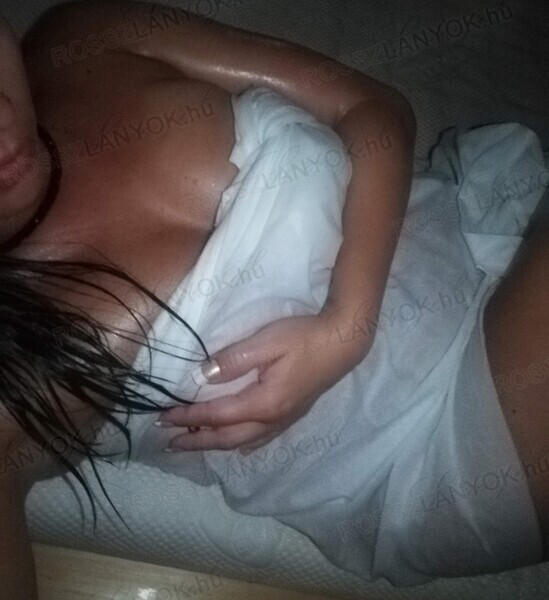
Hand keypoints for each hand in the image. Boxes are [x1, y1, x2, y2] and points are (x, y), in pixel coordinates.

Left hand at [156, 307, 372, 453]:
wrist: (344, 342)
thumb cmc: (304, 337)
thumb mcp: (267, 342)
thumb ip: (234, 360)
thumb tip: (202, 376)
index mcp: (263, 402)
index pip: (216, 415)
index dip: (188, 417)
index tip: (162, 417)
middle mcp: (272, 419)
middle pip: (226, 438)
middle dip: (196, 442)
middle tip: (168, 443)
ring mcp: (284, 420)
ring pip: (242, 442)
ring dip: (215, 445)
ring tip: (193, 445)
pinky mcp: (292, 414)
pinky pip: (261, 439)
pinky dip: (241, 444)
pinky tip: (238, 446)